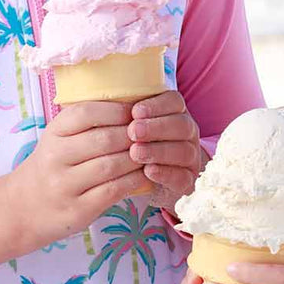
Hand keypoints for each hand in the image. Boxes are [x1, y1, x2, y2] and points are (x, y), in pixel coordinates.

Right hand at [9, 101, 146, 248]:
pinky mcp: (78, 209)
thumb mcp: (59, 139)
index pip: (86, 113)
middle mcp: (55, 158)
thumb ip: (87, 124)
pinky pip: (113, 191)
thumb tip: (133, 106)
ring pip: (110, 166)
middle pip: (103, 140)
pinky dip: (134, 181)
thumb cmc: (52, 166)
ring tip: (149, 154)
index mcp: (53, 134)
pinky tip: (144, 175)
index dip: (117, 111)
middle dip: (132, 136)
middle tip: (150, 135)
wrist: (23, 207)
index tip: (136, 113)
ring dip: (136, 159)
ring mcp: (64, 185)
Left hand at [127, 90, 204, 211]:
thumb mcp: (129, 124)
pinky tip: (148, 171)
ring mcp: (190, 157)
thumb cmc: (135, 143)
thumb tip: (93, 102)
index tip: (134, 111)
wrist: (152, 178)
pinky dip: (166, 173)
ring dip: (159, 150)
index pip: (174, 101)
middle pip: (181, 125)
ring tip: (136, 153)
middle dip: (156, 127)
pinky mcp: (188, 181)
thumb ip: (120, 113)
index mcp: (175, 113)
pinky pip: (183, 177)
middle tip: (133, 132)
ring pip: (183, 150)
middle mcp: (187, 133)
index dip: (157, 105)